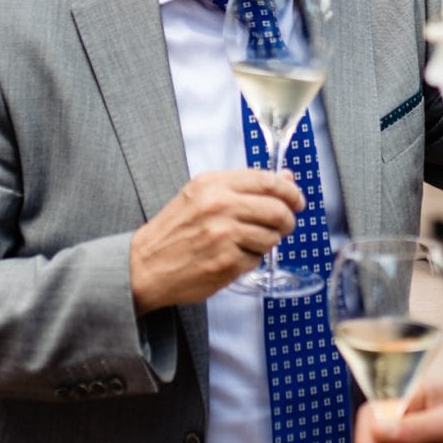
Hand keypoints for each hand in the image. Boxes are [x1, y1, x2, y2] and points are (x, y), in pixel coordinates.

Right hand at [129, 169, 302, 312]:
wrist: (145, 265)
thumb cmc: (175, 231)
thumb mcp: (202, 196)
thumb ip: (244, 186)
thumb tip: (287, 178)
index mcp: (213, 184)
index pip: (268, 181)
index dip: (290, 191)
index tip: (296, 200)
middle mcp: (219, 205)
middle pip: (277, 210)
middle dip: (287, 220)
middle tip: (283, 226)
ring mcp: (224, 235)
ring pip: (271, 237)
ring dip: (266, 242)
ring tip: (245, 243)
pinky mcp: (227, 262)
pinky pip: (257, 259)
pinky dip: (250, 259)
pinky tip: (231, 257)